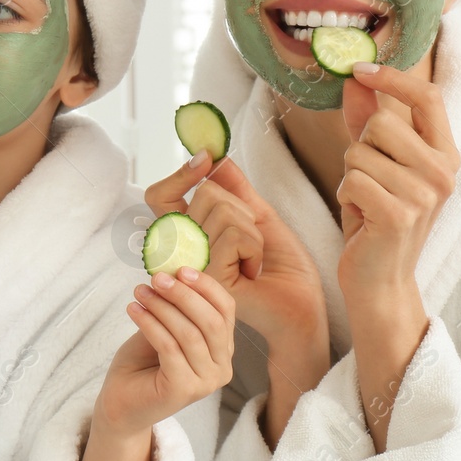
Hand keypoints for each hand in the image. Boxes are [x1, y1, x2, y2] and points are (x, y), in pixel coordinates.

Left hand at [95, 265, 234, 437]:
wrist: (121, 402)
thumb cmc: (143, 362)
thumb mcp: (164, 326)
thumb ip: (175, 306)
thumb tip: (174, 270)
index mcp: (223, 348)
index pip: (226, 310)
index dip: (206, 286)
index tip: (180, 269)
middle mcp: (222, 367)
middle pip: (211, 321)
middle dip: (183, 294)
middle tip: (157, 278)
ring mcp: (205, 382)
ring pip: (189, 333)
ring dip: (162, 306)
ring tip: (140, 292)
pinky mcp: (184, 391)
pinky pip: (169, 347)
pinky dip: (150, 324)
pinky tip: (133, 309)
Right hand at [144, 155, 326, 360]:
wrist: (300, 303)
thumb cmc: (281, 267)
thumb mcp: (258, 216)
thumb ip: (235, 188)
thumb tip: (217, 157)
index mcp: (186, 236)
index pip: (160, 197)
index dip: (180, 175)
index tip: (206, 160)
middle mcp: (181, 250)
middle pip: (205, 193)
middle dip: (242, 208)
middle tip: (249, 241)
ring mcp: (191, 264)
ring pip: (222, 209)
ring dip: (253, 232)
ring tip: (252, 259)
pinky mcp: (207, 276)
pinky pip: (234, 233)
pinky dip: (255, 247)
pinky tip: (252, 270)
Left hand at [335, 63, 458, 305]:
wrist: (380, 279)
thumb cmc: (376, 217)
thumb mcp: (376, 163)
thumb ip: (367, 121)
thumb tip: (355, 78)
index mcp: (446, 154)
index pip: (428, 96)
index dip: (392, 77)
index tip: (359, 69)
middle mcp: (443, 173)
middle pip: (382, 122)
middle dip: (359, 147)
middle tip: (369, 179)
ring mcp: (425, 195)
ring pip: (360, 152)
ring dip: (350, 176)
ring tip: (366, 201)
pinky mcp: (400, 216)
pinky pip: (353, 180)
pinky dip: (346, 196)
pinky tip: (361, 216)